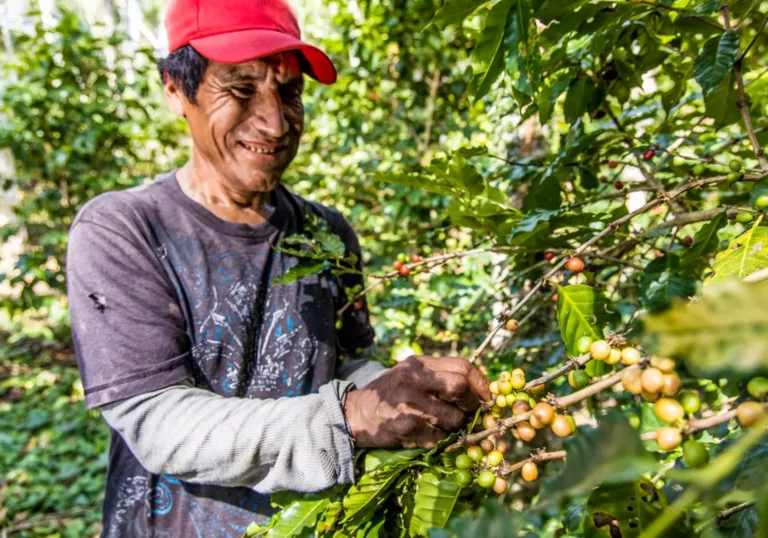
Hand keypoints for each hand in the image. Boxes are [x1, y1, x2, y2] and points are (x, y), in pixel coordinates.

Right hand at [343, 355, 490, 448]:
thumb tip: (478, 388)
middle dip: (471, 403)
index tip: (486, 396)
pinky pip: (440, 437)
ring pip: (454, 418)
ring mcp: (410, 407)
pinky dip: (441, 438)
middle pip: (460, 387)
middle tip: (468, 411)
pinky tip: (428, 432)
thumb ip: (440, 374)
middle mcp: (413, 382)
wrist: (355, 413)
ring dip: (456, 424)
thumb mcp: (410, 372)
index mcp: (417, 364)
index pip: (461, 366)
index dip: (480, 383)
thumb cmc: (390, 391)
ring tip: (444, 422)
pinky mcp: (407, 430)